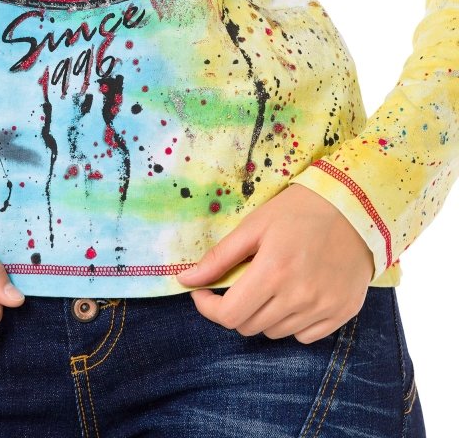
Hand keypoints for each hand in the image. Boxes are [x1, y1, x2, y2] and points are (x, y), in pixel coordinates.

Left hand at [175, 182, 375, 342]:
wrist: (355, 206)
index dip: (209, 307)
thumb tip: (186, 280)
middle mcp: (298, 297)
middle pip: (249, 326)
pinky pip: (305, 335)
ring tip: (271, 284)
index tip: (203, 293)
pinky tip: (296, 294)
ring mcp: (323, 309)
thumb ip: (220, 257)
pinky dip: (293, 321)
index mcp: (273, 272)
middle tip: (240, 282)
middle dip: (235, 307)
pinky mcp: (342, 314)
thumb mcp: (255, 225)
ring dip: (264, 314)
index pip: (229, 315)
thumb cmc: (300, 210)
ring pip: (275, 332)